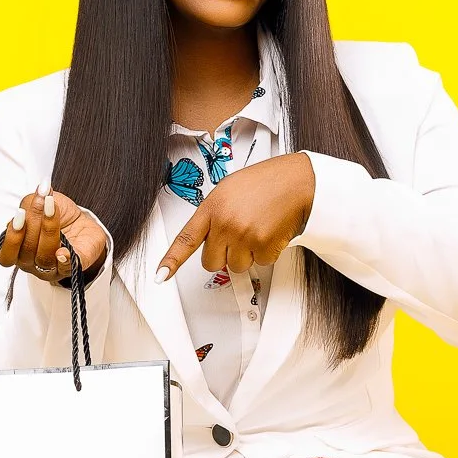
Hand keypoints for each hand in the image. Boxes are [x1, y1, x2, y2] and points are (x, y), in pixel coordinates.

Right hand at [0, 184, 108, 286]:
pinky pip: (68, 268)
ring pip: (45, 258)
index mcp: (19, 251)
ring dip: (48, 230)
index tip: (20, 213)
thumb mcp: (39, 204)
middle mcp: (33, 263)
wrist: (81, 222)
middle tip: (42, 201)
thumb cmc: (57, 215)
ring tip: (52, 208)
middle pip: (26, 252)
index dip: (12, 236)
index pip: (6, 255)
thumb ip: (28, 204)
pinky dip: (65, 259)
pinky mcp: (74, 266)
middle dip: (34, 223)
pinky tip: (64, 252)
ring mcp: (53, 267)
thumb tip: (34, 196)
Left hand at [156, 153, 314, 280]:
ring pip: (235, 267)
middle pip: (211, 262)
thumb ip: (215, 215)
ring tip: (257, 230)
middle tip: (238, 236)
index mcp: (212, 207)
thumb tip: (210, 240)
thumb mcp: (229, 191)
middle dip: (223, 255)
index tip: (161, 275)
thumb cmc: (266, 183)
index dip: (172, 260)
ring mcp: (243, 235)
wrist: (297, 182)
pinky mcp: (262, 246)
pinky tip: (270, 232)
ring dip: (246, 255)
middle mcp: (224, 223)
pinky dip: (266, 253)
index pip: (186, 239)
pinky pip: (259, 264)